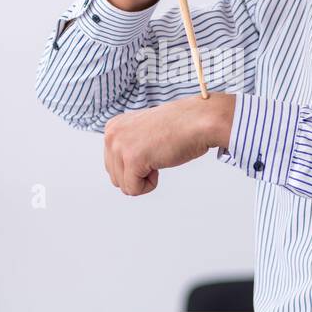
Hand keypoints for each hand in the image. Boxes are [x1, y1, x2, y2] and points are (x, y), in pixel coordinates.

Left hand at [103, 93, 234, 195]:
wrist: (198, 121)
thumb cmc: (178, 128)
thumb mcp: (141, 133)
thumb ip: (127, 146)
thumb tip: (120, 172)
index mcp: (113, 127)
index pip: (112, 164)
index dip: (136, 164)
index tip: (152, 147)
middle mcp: (112, 134)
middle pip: (115, 177)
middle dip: (138, 174)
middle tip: (156, 154)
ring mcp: (120, 146)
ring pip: (123, 185)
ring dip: (144, 179)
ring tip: (158, 157)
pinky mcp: (132, 159)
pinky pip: (133, 190)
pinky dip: (150, 185)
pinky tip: (160, 164)